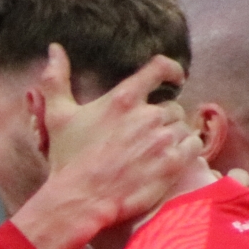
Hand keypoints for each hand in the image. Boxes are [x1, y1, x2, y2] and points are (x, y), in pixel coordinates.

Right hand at [20, 45, 201, 248]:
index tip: (175, 77)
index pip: (159, 68)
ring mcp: (163, 139)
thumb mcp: (57, 115)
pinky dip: (186, 149)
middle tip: (147, 136)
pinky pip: (193, 145)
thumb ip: (56, 80)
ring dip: (173, 135)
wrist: (81, 199)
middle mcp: (148, 115)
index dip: (171, 69)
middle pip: (171, 106)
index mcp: (124, 98)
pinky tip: (171, 159)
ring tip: (156, 151)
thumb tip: (55, 49)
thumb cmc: (69, 159)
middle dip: (162, 118)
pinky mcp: (173, 163)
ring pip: (182, 126)